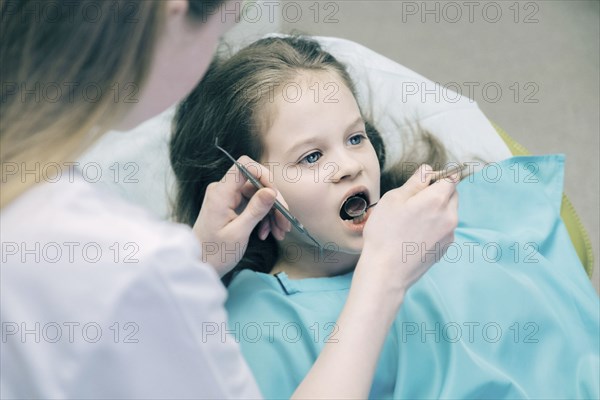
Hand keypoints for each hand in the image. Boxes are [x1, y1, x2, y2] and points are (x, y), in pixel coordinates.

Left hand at [192, 156, 291, 276]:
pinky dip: (263, 218)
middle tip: (285, 222)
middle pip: (256, 183)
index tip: (276, 195)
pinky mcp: (231, 207)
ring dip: (271, 213)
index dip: (264, 175)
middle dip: (273, 202)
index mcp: (221, 193)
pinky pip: (252, 205)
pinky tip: (267, 233)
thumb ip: (255, 210)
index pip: (245, 166)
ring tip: (280, 232)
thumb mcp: (238, 233)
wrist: (200, 266)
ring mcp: (227, 199)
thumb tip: (271, 191)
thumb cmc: (215, 253)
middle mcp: (223, 191)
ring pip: (257, 196)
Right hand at [358, 164, 458, 300]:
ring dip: (436, 210)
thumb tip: (427, 170)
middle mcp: (450, 216)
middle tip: (413, 202)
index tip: (423, 182)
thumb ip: (414, 182)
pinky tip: (414, 234)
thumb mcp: (393, 199)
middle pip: (452, 195)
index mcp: (437, 199)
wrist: (386, 272)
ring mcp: (449, 234)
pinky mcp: (445, 248)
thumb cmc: (385, 233)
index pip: (451, 177)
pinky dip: (434, 226)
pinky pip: (444, 228)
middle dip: (438, 192)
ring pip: (449, 212)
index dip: (437, 176)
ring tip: (411, 220)